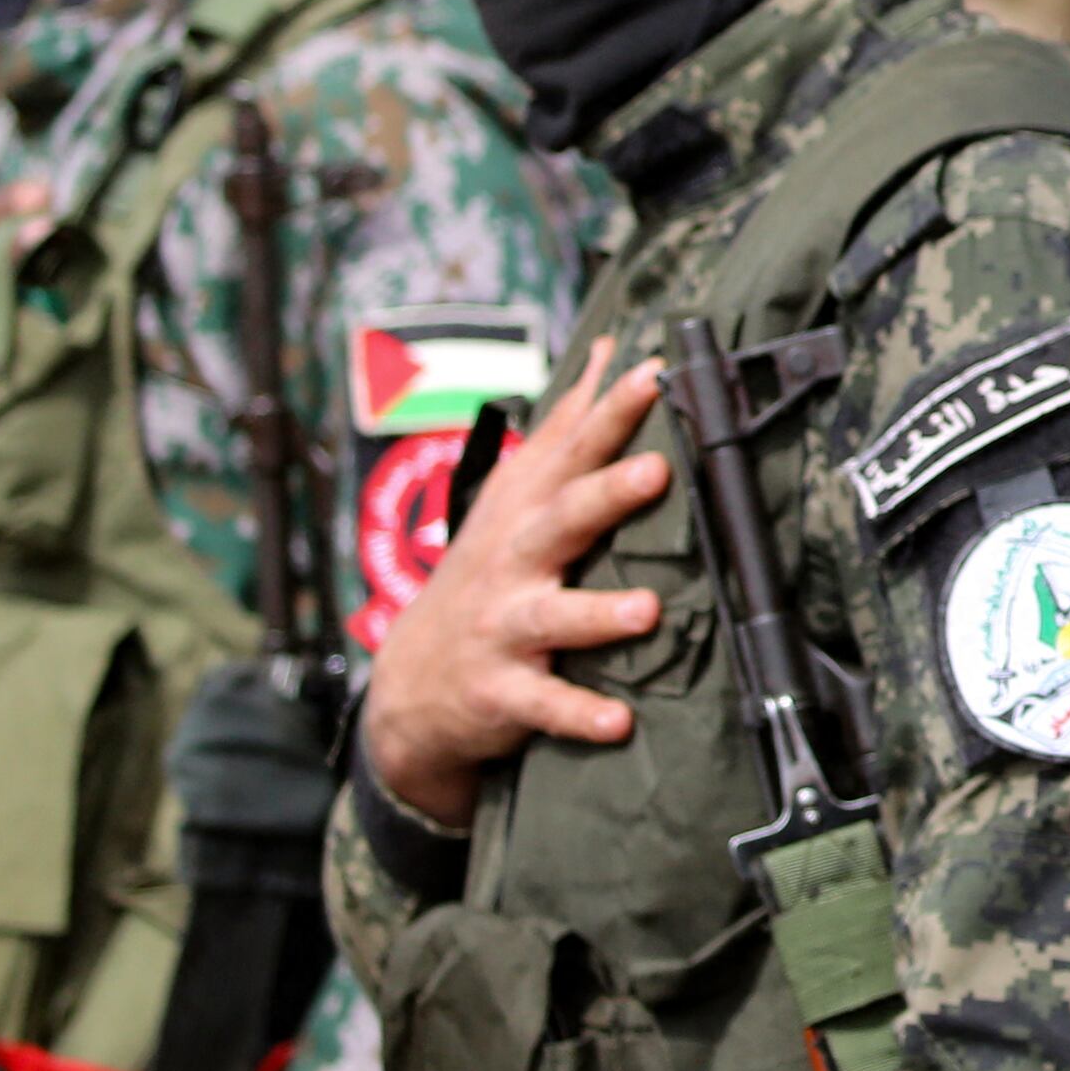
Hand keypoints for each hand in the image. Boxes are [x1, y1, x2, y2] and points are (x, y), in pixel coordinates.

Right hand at [355, 342, 666, 829]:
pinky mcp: (502, 693)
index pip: (572, 451)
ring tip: (647, 610)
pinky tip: (619, 721)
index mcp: (525, 514)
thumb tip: (607, 349)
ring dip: (598, 613)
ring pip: (552, 617)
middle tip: (656, 471)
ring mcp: (504, 629)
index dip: (611, 410)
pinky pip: (543, 705)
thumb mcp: (516, 497)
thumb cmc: (487, 573)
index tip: (656, 374)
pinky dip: (578, 714)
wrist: (412, 683)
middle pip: (560, 521)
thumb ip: (568, 427)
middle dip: (605, 494)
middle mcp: (513, 564)